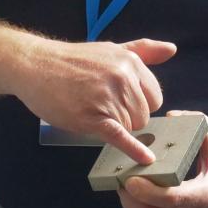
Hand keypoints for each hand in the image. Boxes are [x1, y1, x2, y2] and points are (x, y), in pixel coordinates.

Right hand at [14, 38, 175, 163]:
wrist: (35, 65)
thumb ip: (144, 50)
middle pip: (144, 115)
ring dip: (116, 127)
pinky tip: (145, 159)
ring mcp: (108, 98)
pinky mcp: (93, 118)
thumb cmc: (73, 60)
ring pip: (132, 128)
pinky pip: (120, 137)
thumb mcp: (111, 49)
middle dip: (128, 118)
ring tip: (93, 112)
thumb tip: (172, 49)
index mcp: (131, 63)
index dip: (140, 105)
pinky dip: (133, 150)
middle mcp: (124, 79)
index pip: (154, 97)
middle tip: (102, 108)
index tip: (123, 104)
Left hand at [117, 111, 207, 207]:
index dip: (148, 191)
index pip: (172, 199)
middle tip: (118, 173)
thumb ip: (199, 126)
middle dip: (129, 195)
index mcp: (206, 197)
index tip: (131, 179)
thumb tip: (169, 116)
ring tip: (121, 180)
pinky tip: (132, 191)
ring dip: (129, 202)